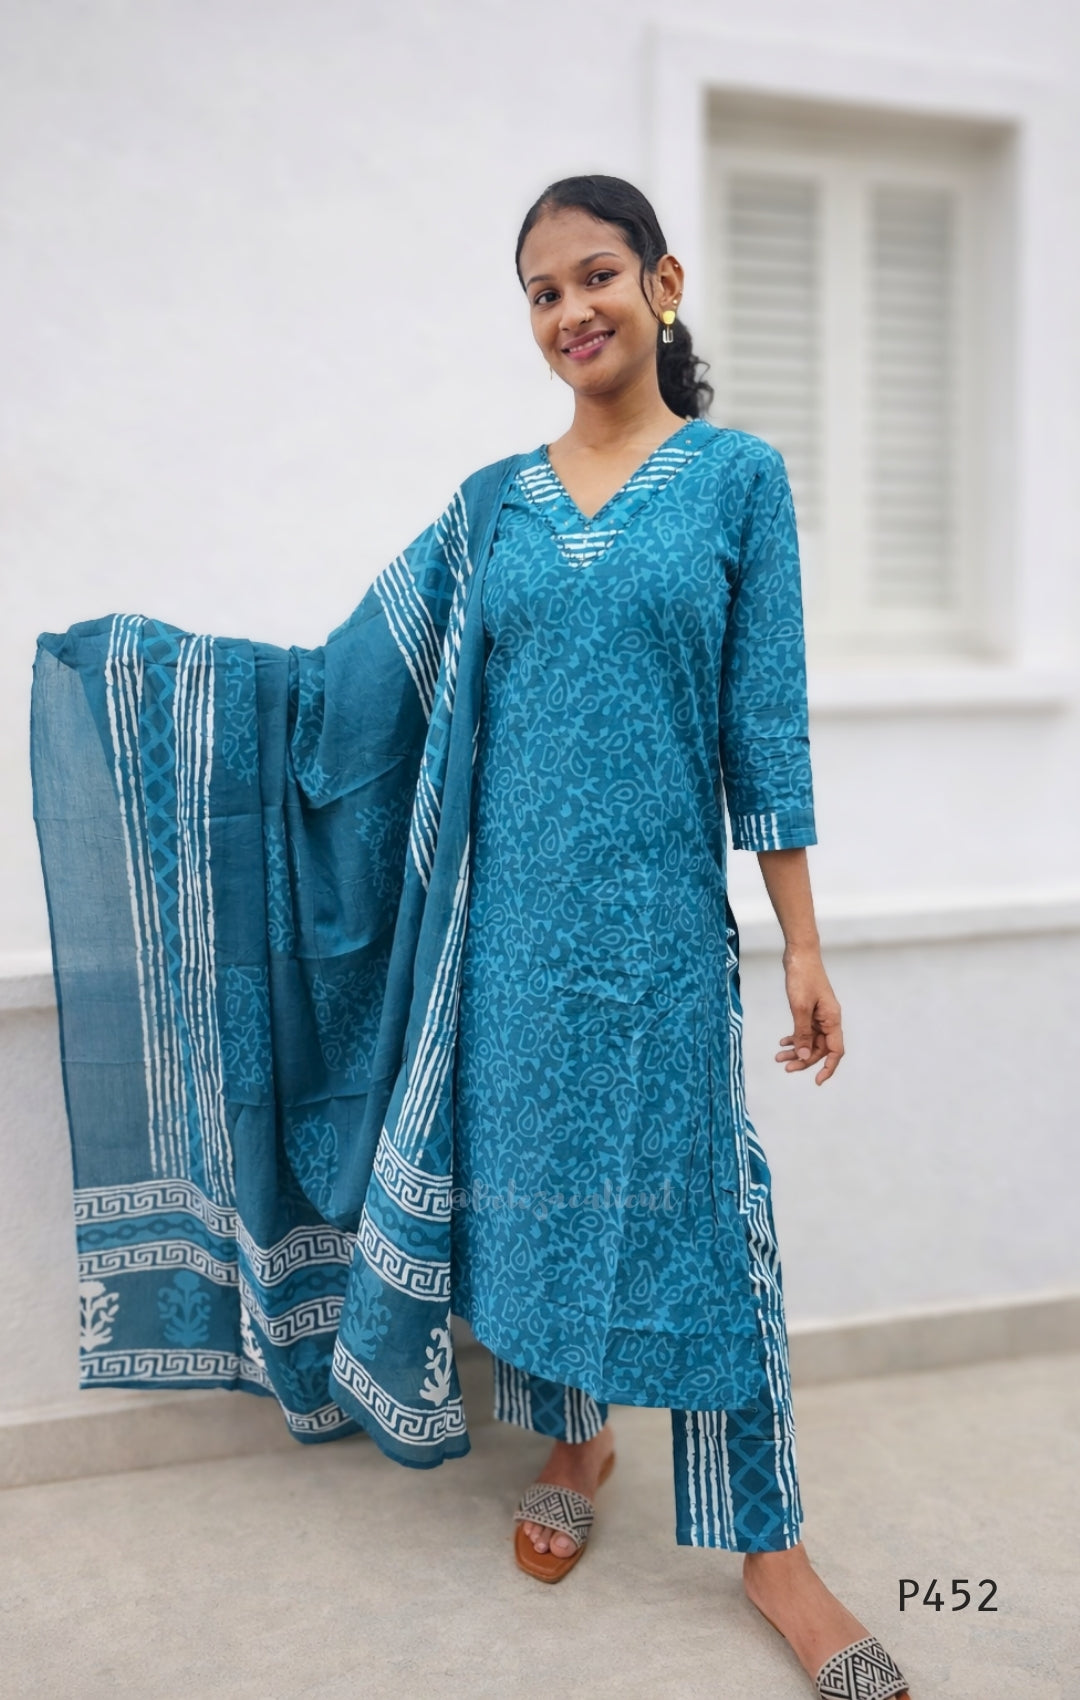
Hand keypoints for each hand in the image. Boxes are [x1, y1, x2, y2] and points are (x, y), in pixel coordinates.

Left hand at [775, 949, 843, 1085]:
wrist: (799, 954)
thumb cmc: (802, 978)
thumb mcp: (800, 1008)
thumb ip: (802, 1033)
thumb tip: (804, 1057)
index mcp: (832, 1019)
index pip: (835, 1051)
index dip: (828, 1067)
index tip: (817, 1081)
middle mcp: (829, 1019)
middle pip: (820, 1048)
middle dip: (804, 1060)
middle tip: (785, 1067)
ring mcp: (819, 1014)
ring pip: (810, 1040)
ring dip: (796, 1050)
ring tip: (778, 1057)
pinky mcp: (810, 1009)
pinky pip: (805, 1029)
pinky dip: (795, 1037)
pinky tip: (783, 1042)